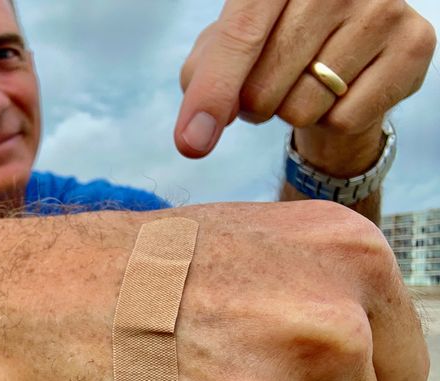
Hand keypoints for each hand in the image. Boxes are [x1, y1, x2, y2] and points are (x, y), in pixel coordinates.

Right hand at [0, 202, 427, 380]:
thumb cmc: (131, 272)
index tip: (277, 365)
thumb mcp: (253, 237)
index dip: (331, 380)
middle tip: (203, 368)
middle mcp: (327, 333)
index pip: (397, 375)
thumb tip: (366, 358)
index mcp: (348, 262)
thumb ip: (328, 292)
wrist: (29, 302)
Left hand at [175, 0, 435, 168]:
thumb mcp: (225, 51)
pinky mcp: (414, 44)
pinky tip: (343, 91)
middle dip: (255, 104)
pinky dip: (333, 120)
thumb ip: (201, 81)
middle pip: (265, 86)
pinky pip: (345, 118)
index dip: (212, 92)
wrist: (346, 55)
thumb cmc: (274, 47)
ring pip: (303, 107)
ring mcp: (381, 7)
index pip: (239, 36)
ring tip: (308, 83)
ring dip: (293, 111)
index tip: (191, 143)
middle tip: (275, 82)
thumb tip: (197, 135)